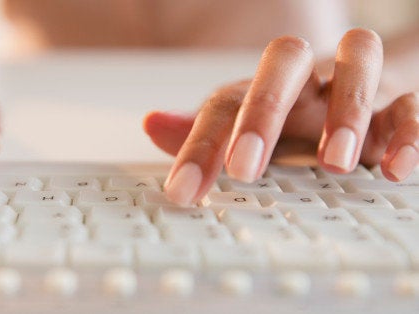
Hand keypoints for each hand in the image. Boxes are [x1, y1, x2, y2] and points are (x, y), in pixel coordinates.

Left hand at [143, 28, 417, 205]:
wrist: (363, 104)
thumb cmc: (295, 122)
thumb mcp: (248, 134)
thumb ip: (203, 135)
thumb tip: (151, 124)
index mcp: (264, 86)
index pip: (225, 102)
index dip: (200, 144)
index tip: (182, 192)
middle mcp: (308, 77)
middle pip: (284, 61)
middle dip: (263, 111)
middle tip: (245, 169)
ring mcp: (358, 83)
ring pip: (357, 63)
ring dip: (345, 111)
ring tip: (334, 162)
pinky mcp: (403, 102)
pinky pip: (413, 104)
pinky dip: (409, 132)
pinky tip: (394, 170)